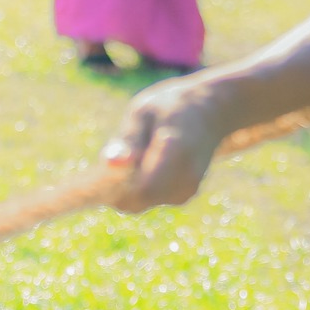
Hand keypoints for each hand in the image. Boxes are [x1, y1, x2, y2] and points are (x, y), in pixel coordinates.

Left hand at [100, 72, 231, 212]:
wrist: (212, 111)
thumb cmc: (171, 106)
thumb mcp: (145, 111)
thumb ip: (128, 140)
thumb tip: (108, 165)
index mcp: (176, 151)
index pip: (139, 189)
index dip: (112, 187)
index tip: (98, 172)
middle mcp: (186, 176)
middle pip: (135, 200)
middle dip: (115, 187)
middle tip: (114, 158)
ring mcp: (188, 188)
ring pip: (138, 203)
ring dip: (125, 187)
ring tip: (135, 154)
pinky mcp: (184, 195)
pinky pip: (148, 200)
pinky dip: (137, 187)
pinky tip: (145, 162)